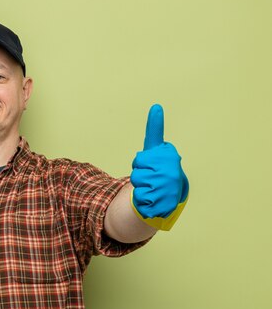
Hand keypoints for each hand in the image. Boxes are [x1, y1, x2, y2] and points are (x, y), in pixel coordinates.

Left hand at [131, 104, 188, 218]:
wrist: (169, 196)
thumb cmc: (159, 170)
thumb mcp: (155, 151)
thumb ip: (154, 131)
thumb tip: (156, 106)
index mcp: (169, 154)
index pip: (152, 144)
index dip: (152, 131)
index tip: (155, 107)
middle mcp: (172, 168)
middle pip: (137, 164)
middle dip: (138, 170)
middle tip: (150, 174)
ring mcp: (168, 185)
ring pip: (136, 180)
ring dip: (139, 184)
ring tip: (152, 186)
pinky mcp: (163, 201)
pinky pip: (140, 196)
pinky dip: (142, 198)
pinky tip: (153, 197)